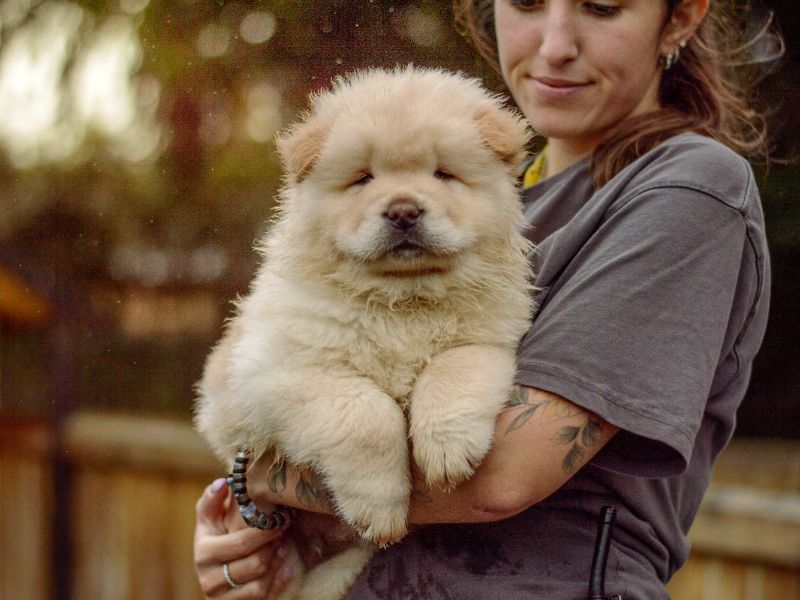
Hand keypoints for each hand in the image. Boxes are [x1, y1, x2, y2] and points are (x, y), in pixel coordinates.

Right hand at [194, 478, 293, 598]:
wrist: (211, 569)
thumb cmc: (214, 536)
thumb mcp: (208, 518)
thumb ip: (212, 500)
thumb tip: (222, 483)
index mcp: (204, 553)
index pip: (241, 543)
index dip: (265, 532)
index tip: (281, 518)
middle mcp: (209, 579)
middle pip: (254, 564)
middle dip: (272, 545)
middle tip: (284, 529)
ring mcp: (221, 597)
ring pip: (259, 583)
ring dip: (277, 562)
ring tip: (284, 544)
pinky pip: (262, 597)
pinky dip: (277, 581)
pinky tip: (286, 566)